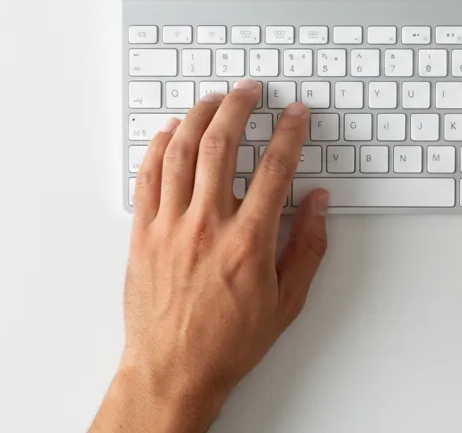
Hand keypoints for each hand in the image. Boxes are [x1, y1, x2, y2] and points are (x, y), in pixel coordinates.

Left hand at [90, 82, 329, 432]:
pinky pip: (148, 177)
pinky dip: (159, 147)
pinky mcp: (143, 234)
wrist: (174, 370)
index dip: (289, 133)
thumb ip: (307, 246)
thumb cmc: (227, 342)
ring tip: (213, 100)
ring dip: (199, 116)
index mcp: (248, 241)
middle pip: (222, 144)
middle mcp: (207, 225)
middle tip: (250, 91)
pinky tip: (170, 132)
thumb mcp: (287, 300)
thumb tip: (318, 204)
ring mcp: (170, 226)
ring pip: (181, 151)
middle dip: (239, 106)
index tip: (295, 115)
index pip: (275, 168)